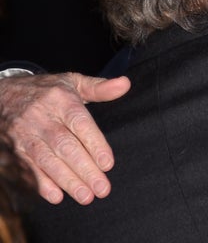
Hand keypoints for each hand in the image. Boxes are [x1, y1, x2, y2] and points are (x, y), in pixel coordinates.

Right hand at [1, 72, 130, 204]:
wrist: (3, 95)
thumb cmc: (47, 91)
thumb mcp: (72, 82)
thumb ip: (100, 87)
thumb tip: (125, 84)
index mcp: (60, 100)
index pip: (79, 123)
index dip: (94, 144)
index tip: (108, 163)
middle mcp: (41, 118)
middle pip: (64, 146)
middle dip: (84, 169)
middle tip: (102, 188)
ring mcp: (26, 136)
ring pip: (47, 161)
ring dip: (67, 181)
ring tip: (86, 197)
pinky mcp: (16, 151)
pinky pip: (29, 169)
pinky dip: (42, 184)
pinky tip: (57, 196)